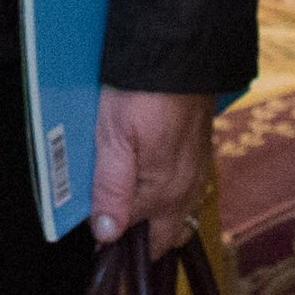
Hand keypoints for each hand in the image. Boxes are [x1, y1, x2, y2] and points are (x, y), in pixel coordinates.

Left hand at [93, 88, 214, 245]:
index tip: (93, 234)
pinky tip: (151, 177)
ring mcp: (198, 172)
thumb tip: (106, 234)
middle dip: (143, 240)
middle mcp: (187, 190)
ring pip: (180, 214)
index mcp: (163, 193)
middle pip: (167, 237)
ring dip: (158, 219)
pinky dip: (169, 196)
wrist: (180, 54)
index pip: (136, 236)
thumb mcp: (113, 139)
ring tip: (129, 204)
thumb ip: (110, 189)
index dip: (112, 238)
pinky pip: (188, 191)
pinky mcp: (202, 154)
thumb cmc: (143, 93)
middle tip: (112, 226)